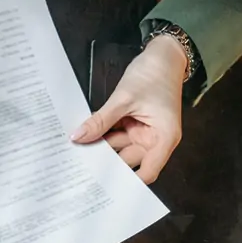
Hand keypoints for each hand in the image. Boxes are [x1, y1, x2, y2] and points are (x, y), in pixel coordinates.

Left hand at [69, 35, 188, 183]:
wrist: (162, 55)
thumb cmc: (153, 75)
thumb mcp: (124, 98)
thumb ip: (101, 120)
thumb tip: (78, 136)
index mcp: (164, 138)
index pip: (148, 171)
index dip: (128, 182)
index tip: (105, 186)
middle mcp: (155, 140)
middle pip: (129, 161)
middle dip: (107, 165)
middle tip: (81, 171)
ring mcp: (144, 133)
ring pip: (119, 149)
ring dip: (101, 149)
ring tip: (77, 156)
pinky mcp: (134, 126)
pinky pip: (116, 136)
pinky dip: (103, 136)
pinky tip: (85, 139)